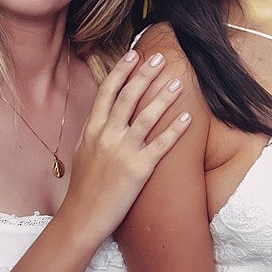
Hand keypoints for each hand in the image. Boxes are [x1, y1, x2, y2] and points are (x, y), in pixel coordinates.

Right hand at [60, 50, 190, 238]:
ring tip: (178, 82)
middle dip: (145, 74)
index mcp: (92, 129)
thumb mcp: (83, 151)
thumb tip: (105, 111)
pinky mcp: (138, 169)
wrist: (82, 217)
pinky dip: (175, 128)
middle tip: (160, 57)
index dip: (122, 71)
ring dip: (164, 97)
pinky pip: (161, 144)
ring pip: (146, 117)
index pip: (107, 92)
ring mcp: (123, 152)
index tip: (134, 54)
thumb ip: (95, 129)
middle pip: (128, 97)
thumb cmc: (83, 186)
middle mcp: (107, 136)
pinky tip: (188, 116)